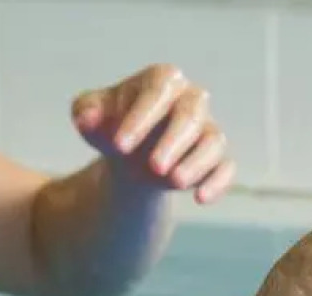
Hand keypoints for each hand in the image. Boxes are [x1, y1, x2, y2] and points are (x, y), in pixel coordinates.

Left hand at [72, 64, 235, 203]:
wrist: (129, 154)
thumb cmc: (112, 125)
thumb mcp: (90, 116)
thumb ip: (85, 112)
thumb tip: (86, 119)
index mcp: (162, 80)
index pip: (156, 94)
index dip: (140, 119)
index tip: (119, 146)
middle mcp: (191, 100)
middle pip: (189, 116)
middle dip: (173, 142)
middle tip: (154, 167)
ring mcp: (207, 130)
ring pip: (213, 143)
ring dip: (196, 163)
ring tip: (173, 183)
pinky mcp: (217, 159)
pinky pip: (226, 169)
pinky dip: (217, 183)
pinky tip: (200, 199)